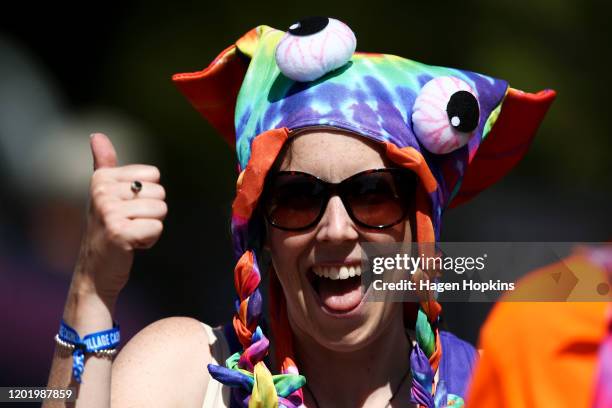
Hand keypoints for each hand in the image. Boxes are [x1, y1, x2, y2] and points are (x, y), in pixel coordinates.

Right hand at [74, 133, 166, 301]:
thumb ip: (104, 164)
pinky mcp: (119, 233)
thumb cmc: (106, 229)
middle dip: (151, 212)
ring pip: (160, 210)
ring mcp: (109, 212)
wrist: (95, 271)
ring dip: (151, 227)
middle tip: (129, 224)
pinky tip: (131, 246)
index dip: (147, 195)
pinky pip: (156, 227)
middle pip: (159, 192)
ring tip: (130, 234)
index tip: (127, 208)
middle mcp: (102, 191)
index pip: (153, 174)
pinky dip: (149, 240)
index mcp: (102, 178)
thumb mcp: (104, 193)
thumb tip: (96, 135)